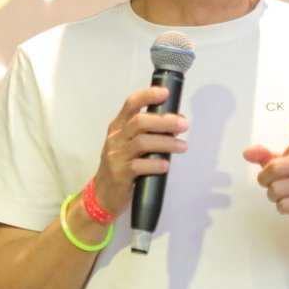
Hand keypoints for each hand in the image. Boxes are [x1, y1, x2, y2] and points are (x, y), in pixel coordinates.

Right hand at [91, 86, 187, 215]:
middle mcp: (115, 138)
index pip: (130, 104)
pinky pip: (138, 166)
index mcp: (118, 126)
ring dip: (166, 143)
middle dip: (165, 121)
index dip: (147, 96)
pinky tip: (166, 165)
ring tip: (183, 147)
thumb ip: (148, 134)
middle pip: (139, 122)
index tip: (165, 93)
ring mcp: (115, 156)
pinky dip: (155, 164)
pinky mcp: (119, 175)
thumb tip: (176, 125)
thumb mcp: (130, 146)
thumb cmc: (122, 166)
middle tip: (184, 125)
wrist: (103, 195)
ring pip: (142, 143)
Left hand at [242, 119, 288, 239]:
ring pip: (276, 190)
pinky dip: (281, 206)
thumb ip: (264, 157)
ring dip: (273, 195)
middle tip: (272, 182)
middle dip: (265, 179)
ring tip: (284, 194)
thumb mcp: (281, 165)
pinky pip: (283, 205)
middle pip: (274, 169)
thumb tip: (246, 152)